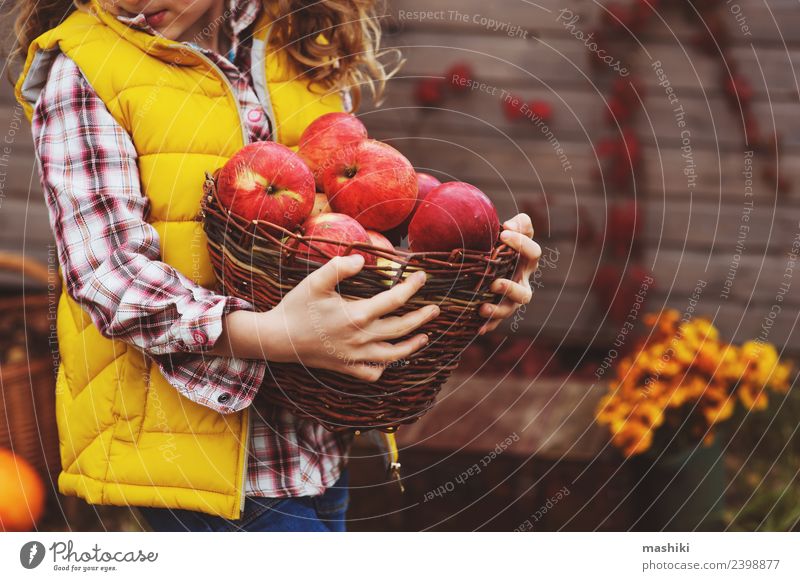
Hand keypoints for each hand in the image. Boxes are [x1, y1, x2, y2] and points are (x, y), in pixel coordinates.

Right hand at [262, 254, 439, 381]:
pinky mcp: (346, 367)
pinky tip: (390, 358)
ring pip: (393, 354)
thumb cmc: (297, 307)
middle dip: (422, 317)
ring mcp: (355, 356)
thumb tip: (363, 260)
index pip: (394, 300)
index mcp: (357, 315)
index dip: (412, 287)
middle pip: (401, 328)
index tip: (423, 277)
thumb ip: (339, 267)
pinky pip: (373, 373)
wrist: (278, 339)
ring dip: (412, 345)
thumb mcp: (315, 281)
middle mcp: (361, 338)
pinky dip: (385, 367)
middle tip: (435, 309)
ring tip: (425, 336)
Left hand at [478, 213, 540, 334]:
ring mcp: (510, 299)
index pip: (533, 253)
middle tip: (494, 283)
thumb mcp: (509, 230)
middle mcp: (521, 282)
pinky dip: (488, 325)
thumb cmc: (499, 242)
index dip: (522, 243)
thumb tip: (509, 225)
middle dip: (511, 289)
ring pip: (510, 309)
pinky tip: (478, 328)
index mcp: (526, 262)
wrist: (486, 259)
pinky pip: (495, 322)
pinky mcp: (498, 309)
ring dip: (498, 310)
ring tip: (483, 308)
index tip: (504, 233)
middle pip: (524, 293)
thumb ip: (518, 224)